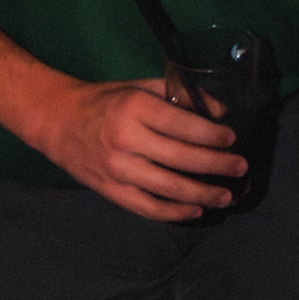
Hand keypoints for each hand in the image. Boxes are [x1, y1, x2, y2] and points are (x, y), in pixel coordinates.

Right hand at [42, 77, 247, 220]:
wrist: (58, 120)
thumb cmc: (106, 101)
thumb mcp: (140, 87)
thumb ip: (179, 97)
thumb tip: (219, 111)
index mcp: (136, 108)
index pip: (183, 125)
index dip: (212, 134)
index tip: (232, 139)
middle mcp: (126, 139)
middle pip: (181, 158)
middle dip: (217, 165)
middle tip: (240, 167)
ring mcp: (117, 168)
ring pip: (168, 187)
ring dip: (202, 193)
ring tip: (226, 195)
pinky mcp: (109, 190)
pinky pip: (147, 207)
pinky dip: (173, 212)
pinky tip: (195, 210)